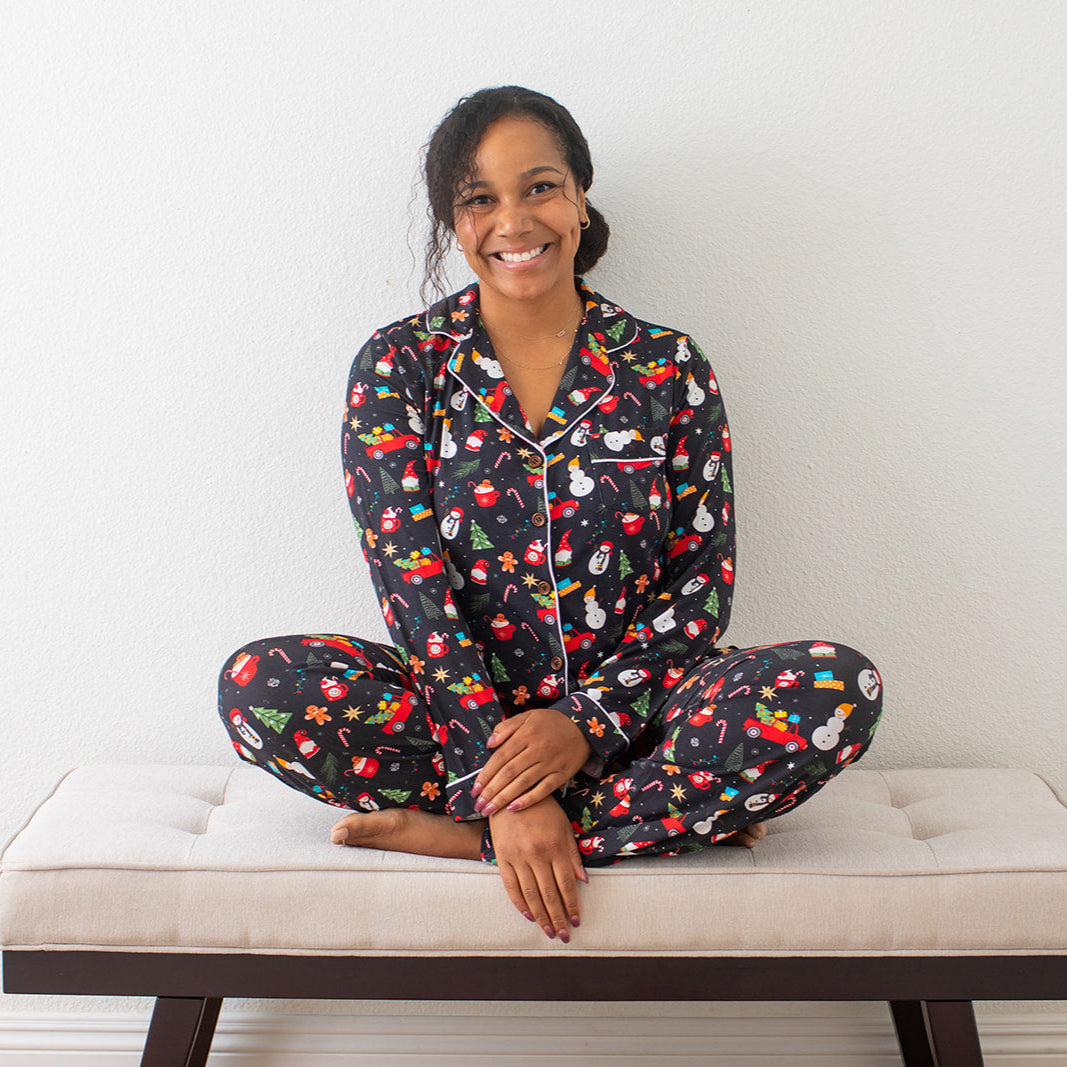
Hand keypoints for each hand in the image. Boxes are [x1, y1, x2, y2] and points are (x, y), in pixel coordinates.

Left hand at [473, 707, 592, 814]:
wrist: (583, 725)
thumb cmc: (551, 722)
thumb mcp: (527, 716)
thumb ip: (506, 727)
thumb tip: (489, 744)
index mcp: (525, 734)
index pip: (500, 757)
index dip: (486, 774)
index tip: (474, 789)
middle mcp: (537, 749)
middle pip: (509, 773)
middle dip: (491, 791)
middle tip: (478, 806)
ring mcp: (550, 763)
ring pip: (523, 783)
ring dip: (504, 798)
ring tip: (490, 811)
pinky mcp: (562, 774)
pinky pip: (544, 789)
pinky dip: (528, 800)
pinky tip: (514, 809)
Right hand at [489, 797, 586, 940]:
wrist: (511, 793)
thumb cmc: (543, 809)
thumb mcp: (563, 826)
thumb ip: (572, 854)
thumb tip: (583, 880)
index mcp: (555, 847)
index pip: (567, 885)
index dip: (572, 906)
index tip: (577, 921)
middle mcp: (537, 855)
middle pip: (550, 894)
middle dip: (559, 918)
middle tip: (564, 936)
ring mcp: (519, 858)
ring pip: (531, 895)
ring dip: (541, 916)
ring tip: (548, 932)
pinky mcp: (503, 858)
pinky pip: (511, 886)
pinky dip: (519, 904)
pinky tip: (528, 916)